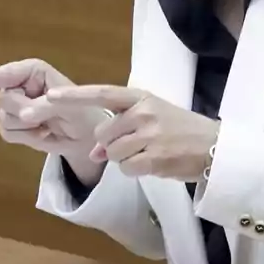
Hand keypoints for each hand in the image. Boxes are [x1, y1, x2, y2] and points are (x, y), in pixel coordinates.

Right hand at [0, 59, 112, 184]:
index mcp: (34, 72)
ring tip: (46, 125)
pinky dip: (24, 137)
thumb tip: (22, 115)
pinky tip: (40, 133)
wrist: (84, 136)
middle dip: (22, 112)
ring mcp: (15, 105)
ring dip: (25, 127)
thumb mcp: (68, 106)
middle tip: (44, 118)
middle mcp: (20, 85)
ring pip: (3, 118)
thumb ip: (44, 106)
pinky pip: (6, 132)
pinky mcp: (13, 123)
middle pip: (4, 99)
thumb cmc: (81, 112)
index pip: (9, 73)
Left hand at [48, 85, 219, 181]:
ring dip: (125, 159)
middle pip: (102, 134)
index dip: (74, 96)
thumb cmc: (180, 129)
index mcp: (140, 97)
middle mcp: (143, 113)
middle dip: (111, 144)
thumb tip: (94, 151)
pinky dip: (135, 170)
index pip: (101, 93)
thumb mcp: (151, 117)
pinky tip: (154, 164)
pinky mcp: (155, 159)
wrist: (214, 147)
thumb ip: (121, 127)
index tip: (49, 96)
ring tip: (149, 152)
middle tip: (138, 143)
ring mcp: (149, 136)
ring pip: (112, 154)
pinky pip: (126, 169)